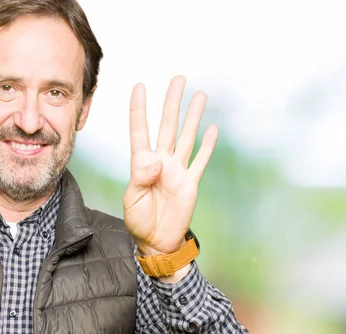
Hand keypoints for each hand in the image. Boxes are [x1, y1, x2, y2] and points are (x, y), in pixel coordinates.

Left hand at [123, 76, 217, 254]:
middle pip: (167, 125)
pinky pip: (201, 160)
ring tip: (200, 95)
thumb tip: (156, 161)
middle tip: (178, 79)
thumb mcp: (132, 200)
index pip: (140, 130)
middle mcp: (161, 161)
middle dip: (172, 102)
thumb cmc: (139, 220)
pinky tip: (212, 128)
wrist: (157, 241)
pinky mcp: (191, 183)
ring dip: (193, 117)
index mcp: (141, 163)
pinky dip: (208, 145)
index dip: (139, 108)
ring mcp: (177, 170)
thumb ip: (141, 178)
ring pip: (186, 137)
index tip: (139, 86)